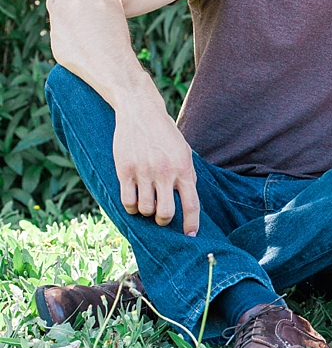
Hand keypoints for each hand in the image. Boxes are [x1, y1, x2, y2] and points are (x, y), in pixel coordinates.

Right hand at [112, 105, 199, 235]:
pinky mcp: (124, 170)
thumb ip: (187, 175)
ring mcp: (144, 172)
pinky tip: (133, 200)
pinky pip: (127, 200)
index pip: (192, 205)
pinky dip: (130, 207)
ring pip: (145, 209)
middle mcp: (165, 172)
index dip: (191, 224)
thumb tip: (189, 202)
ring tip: (147, 203)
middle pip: (166, 213)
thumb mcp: (184, 152)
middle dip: (164, 220)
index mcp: (184, 168)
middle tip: (162, 217)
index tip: (190, 236)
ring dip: (146, 212)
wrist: (141, 111)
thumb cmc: (165, 134)